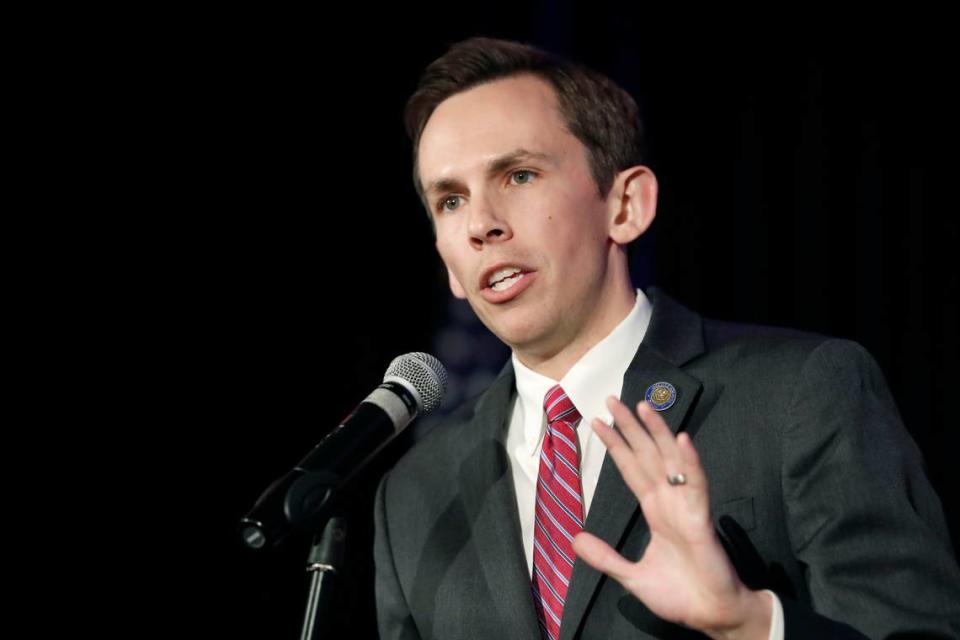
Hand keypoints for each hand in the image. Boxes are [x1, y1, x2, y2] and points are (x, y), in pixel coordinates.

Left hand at [571, 397, 770, 638]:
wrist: (709, 615)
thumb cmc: (679, 594)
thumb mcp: (631, 576)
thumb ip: (605, 557)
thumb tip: (574, 539)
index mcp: (655, 510)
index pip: (631, 469)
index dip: (615, 445)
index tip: (598, 422)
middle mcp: (670, 501)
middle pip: (647, 456)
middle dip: (631, 428)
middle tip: (612, 399)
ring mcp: (686, 507)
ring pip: (671, 461)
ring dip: (658, 434)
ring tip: (644, 406)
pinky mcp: (701, 520)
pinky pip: (696, 485)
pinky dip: (691, 462)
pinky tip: (683, 440)